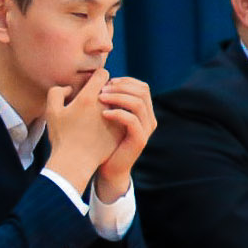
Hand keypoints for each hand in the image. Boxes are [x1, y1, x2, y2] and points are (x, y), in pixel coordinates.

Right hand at [43, 69, 118, 193]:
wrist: (75, 162)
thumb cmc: (62, 137)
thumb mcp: (51, 111)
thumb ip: (58, 92)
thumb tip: (70, 89)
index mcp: (88, 97)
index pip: (103, 74)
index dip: (97, 77)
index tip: (92, 85)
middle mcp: (105, 105)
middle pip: (113, 88)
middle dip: (107, 90)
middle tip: (98, 98)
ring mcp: (115, 118)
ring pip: (119, 103)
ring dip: (113, 104)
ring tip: (101, 113)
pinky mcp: (121, 130)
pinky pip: (122, 117)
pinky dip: (116, 118)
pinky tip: (104, 127)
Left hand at [93, 76, 155, 199]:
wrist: (107, 167)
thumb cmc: (103, 140)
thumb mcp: (108, 116)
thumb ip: (110, 101)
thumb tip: (99, 80)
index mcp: (144, 111)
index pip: (141, 86)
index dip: (124, 81)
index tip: (105, 83)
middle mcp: (149, 118)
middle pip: (143, 91)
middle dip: (121, 86)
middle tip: (101, 89)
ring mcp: (146, 129)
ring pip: (138, 103)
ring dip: (117, 97)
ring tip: (100, 98)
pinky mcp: (140, 140)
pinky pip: (132, 120)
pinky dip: (117, 113)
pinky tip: (103, 113)